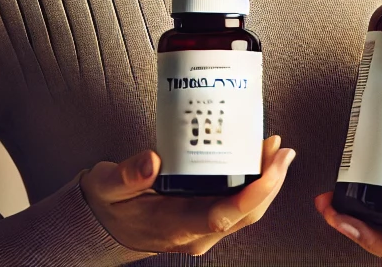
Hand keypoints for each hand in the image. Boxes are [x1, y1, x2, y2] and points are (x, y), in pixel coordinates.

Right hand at [81, 135, 294, 255]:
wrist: (101, 228)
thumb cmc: (107, 207)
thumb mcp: (106, 186)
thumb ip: (126, 175)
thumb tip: (152, 161)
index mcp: (174, 226)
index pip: (223, 215)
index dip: (254, 192)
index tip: (272, 165)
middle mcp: (194, 232)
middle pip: (245, 213)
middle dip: (270, 182)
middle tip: (280, 148)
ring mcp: (201, 229)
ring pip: (245, 212)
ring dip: (265, 182)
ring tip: (274, 149)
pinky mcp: (203, 219)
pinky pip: (236, 206)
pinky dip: (251, 184)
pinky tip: (254, 160)